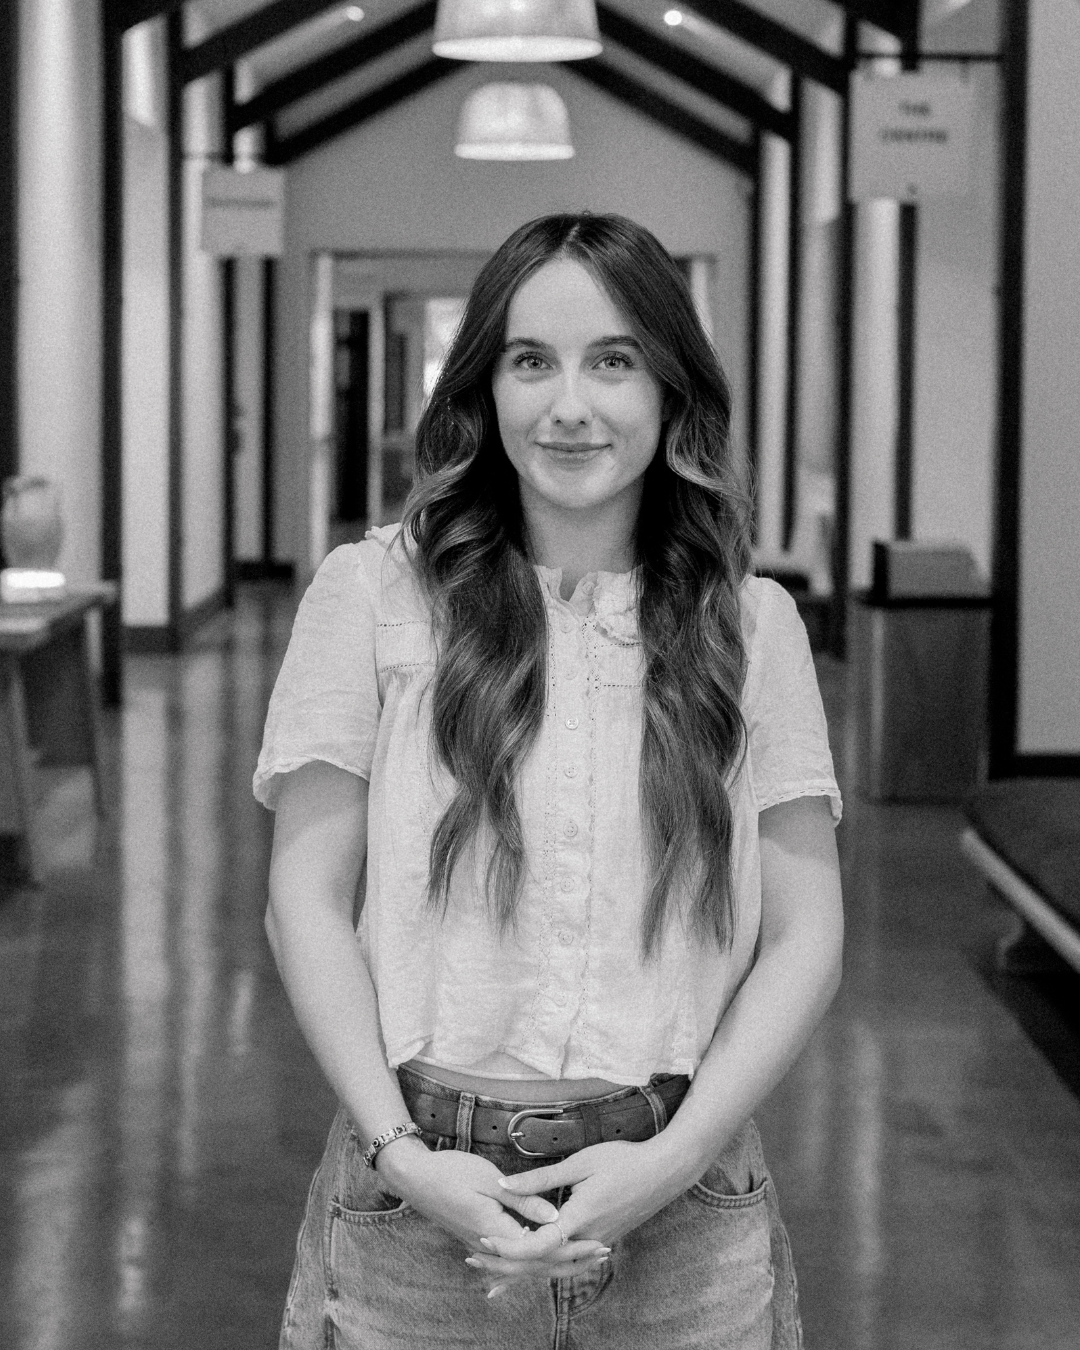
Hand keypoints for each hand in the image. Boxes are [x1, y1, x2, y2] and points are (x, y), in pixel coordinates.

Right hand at [376, 1141, 609, 1293]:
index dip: (572, 1248)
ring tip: (585, 1258)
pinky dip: (533, 1264)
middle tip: (603, 1253)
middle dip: (572, 1260)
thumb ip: (523, 1199)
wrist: (415, 1180)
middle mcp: (491, 1246)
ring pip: (526, 1265)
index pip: (542, 1248)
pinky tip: (544, 1265)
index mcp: (496, 1230)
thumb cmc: (451, 1172)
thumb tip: (555, 1214)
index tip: (598, 1243)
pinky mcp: (479, 1241)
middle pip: (538, 1263)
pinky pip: (512, 1260)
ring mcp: (484, 1247)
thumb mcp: (489, 1179)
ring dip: (556, 1262)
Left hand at [473, 1137, 692, 1290]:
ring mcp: (598, 1244)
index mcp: (580, 1219)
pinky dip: (548, 1268)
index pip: (538, 1246)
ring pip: (557, 1269)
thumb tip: (504, 1185)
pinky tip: (537, 1268)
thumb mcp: (579, 1162)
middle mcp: (588, 1239)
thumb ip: (541, 1178)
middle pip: (543, 1266)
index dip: (509, 1247)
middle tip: (476, 1262)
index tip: (484, 1242)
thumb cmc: (623, 1160)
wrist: (664, 1171)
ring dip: (526, 1272)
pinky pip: (570, 1264)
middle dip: (508, 1267)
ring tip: (496, 1276)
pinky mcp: (603, 1241)